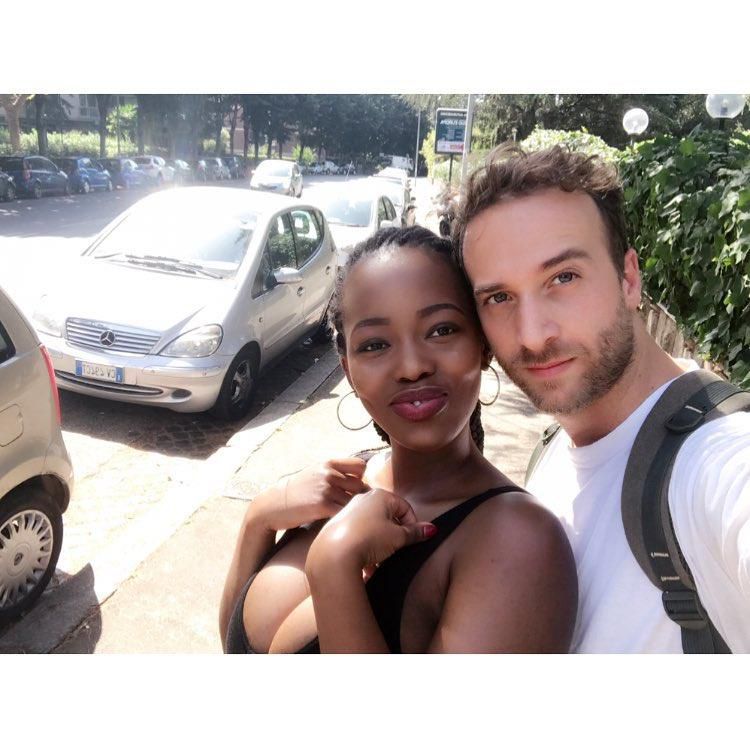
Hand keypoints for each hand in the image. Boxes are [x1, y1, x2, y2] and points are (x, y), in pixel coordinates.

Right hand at [252, 457, 369, 531]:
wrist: (273, 505)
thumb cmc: (297, 491)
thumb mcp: (314, 473)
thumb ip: (334, 472)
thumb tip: (360, 479)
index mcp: (329, 463)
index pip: (360, 466)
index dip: (361, 478)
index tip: (354, 488)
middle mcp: (329, 474)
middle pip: (360, 485)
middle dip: (358, 496)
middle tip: (351, 506)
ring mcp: (326, 489)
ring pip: (354, 500)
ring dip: (352, 509)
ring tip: (344, 516)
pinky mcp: (323, 505)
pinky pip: (345, 512)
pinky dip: (345, 517)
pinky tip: (338, 521)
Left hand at [309, 488, 436, 571]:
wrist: (334, 553)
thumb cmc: (370, 539)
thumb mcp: (397, 537)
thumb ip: (415, 533)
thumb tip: (432, 529)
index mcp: (379, 496)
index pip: (404, 507)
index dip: (412, 524)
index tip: (413, 539)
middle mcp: (363, 499)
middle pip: (388, 517)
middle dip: (395, 536)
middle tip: (397, 550)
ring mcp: (349, 512)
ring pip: (373, 528)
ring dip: (381, 544)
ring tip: (381, 561)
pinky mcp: (338, 527)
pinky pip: (359, 536)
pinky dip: (365, 548)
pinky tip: (366, 564)